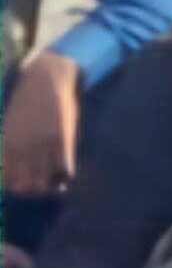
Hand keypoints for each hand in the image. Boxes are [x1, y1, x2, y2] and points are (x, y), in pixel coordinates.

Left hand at [5, 50, 81, 195]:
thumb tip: (18, 166)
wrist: (46, 76)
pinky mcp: (62, 138)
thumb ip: (15, 145)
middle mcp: (24, 147)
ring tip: (56, 184)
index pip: (11, 181)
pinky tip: (67, 172)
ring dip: (53, 187)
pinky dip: (66, 176)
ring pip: (47, 182)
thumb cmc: (29, 98)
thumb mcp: (13, 123)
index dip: (20, 190)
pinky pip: (65, 169)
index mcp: (9, 143)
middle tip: (44, 188)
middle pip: (29, 186)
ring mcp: (43, 144)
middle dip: (37, 192)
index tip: (28, 188)